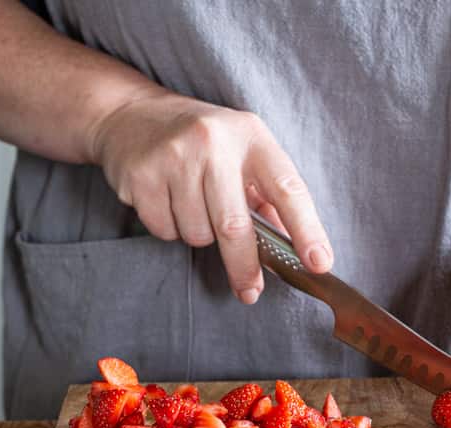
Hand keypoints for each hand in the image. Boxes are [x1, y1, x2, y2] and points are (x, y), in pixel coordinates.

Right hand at [91, 91, 332, 302]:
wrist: (131, 114)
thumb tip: (291, 248)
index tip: (318, 262)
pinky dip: (171, 229)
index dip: (306, 230)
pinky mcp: (141, 176)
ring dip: (201, 236)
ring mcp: (174, 158)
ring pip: (199, 234)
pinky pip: (166, 231)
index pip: (287, 190)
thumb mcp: (243, 153)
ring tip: (193, 205)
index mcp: (251, 137)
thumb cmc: (202, 142)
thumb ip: (268, 198)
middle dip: (245, 267)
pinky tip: (169, 202)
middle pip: (235, 226)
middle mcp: (213, 143)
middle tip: (251, 291)